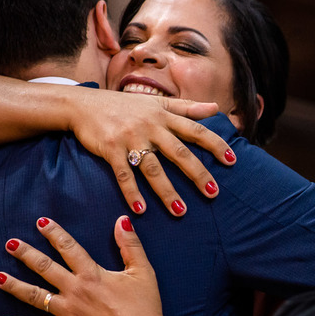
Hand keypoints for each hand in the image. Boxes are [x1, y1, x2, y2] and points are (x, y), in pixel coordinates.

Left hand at [0, 216, 175, 315]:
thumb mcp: (143, 272)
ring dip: (14, 286)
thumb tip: (122, 220)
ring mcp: (67, 312)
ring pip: (35, 296)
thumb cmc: (145, 308)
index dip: (54, 233)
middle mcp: (75, 290)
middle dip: (25, 254)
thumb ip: (131, 245)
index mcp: (92, 274)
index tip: (40, 222)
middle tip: (10, 244)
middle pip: (44, 268)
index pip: (69, 247)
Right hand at [64, 87, 235, 215]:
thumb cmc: (123, 106)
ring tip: (181, 212)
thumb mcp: (156, 103)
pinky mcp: (110, 149)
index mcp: (164, 116)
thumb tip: (215, 108)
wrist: (82, 104)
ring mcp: (130, 138)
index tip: (232, 161)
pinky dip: (131, 192)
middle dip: (197, 174)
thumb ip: (187, 107)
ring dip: (167, 191)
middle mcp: (150, 126)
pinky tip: (140, 209)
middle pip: (179, 152)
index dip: (215, 145)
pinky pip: (123, 174)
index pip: (195, 130)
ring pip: (153, 168)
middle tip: (213, 194)